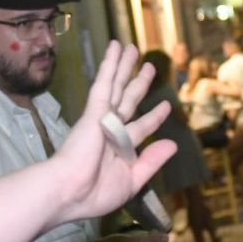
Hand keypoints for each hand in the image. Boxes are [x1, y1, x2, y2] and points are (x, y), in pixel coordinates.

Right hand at [48, 42, 175, 224]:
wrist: (70, 192)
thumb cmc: (95, 193)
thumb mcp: (132, 180)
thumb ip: (152, 162)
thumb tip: (173, 144)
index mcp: (119, 149)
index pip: (141, 127)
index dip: (154, 117)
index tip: (165, 106)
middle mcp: (111, 130)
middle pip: (129, 100)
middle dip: (139, 84)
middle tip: (149, 67)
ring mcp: (102, 118)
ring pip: (117, 86)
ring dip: (125, 66)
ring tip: (133, 48)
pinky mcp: (94, 110)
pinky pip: (104, 83)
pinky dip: (110, 65)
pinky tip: (116, 48)